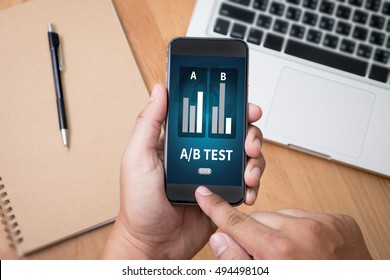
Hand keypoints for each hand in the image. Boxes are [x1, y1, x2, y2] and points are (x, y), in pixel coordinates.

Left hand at [102, 83, 265, 258]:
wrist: (153, 244)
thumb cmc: (139, 205)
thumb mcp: (137, 158)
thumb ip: (149, 124)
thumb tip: (160, 90)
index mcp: (180, 143)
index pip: (209, 116)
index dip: (229, 108)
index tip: (243, 106)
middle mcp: (199, 155)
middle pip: (234, 134)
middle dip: (250, 134)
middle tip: (249, 143)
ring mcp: (213, 175)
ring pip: (244, 157)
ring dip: (255, 159)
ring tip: (250, 172)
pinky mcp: (222, 195)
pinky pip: (246, 183)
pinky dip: (253, 184)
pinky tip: (249, 189)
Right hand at [195, 187, 371, 259]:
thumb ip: (237, 262)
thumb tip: (219, 239)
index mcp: (280, 251)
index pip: (237, 222)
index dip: (216, 208)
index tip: (205, 195)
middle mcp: (303, 231)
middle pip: (260, 219)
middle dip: (256, 234)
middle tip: (266, 256)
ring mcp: (325, 224)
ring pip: (283, 216)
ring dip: (280, 231)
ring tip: (292, 255)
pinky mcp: (340, 222)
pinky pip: (308, 216)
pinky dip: (303, 229)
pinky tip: (308, 249)